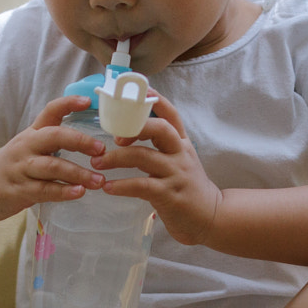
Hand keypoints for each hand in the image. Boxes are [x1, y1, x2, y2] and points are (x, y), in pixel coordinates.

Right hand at [0, 96, 106, 220]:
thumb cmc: (14, 164)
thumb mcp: (30, 145)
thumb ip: (54, 137)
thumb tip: (88, 132)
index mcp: (32, 133)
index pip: (50, 111)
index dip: (68, 103)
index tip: (88, 101)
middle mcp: (26, 146)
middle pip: (53, 137)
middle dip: (79, 141)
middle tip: (101, 149)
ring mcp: (20, 168)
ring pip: (51, 166)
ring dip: (77, 173)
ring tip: (98, 180)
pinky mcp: (17, 190)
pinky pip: (43, 190)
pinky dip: (62, 191)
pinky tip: (78, 193)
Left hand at [92, 94, 223, 245]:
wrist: (210, 217)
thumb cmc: (188, 188)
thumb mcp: (180, 161)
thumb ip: (161, 147)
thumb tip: (130, 133)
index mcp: (181, 143)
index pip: (170, 114)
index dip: (154, 99)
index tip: (136, 90)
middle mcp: (180, 154)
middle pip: (160, 128)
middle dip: (133, 127)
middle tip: (112, 137)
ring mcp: (175, 173)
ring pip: (144, 156)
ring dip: (116, 158)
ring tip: (96, 164)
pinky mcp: (169, 194)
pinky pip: (141, 185)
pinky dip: (121, 185)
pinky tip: (107, 187)